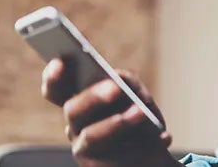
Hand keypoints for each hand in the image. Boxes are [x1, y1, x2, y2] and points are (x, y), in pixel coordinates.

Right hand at [42, 59, 181, 166]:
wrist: (152, 153)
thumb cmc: (138, 115)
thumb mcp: (136, 94)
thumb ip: (126, 83)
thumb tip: (121, 81)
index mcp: (79, 101)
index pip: (56, 89)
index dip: (54, 76)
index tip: (61, 61)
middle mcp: (76, 125)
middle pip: (73, 109)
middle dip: (94, 97)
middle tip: (116, 88)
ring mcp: (85, 148)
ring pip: (91, 136)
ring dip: (118, 123)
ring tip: (140, 112)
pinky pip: (116, 158)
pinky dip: (143, 146)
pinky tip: (164, 137)